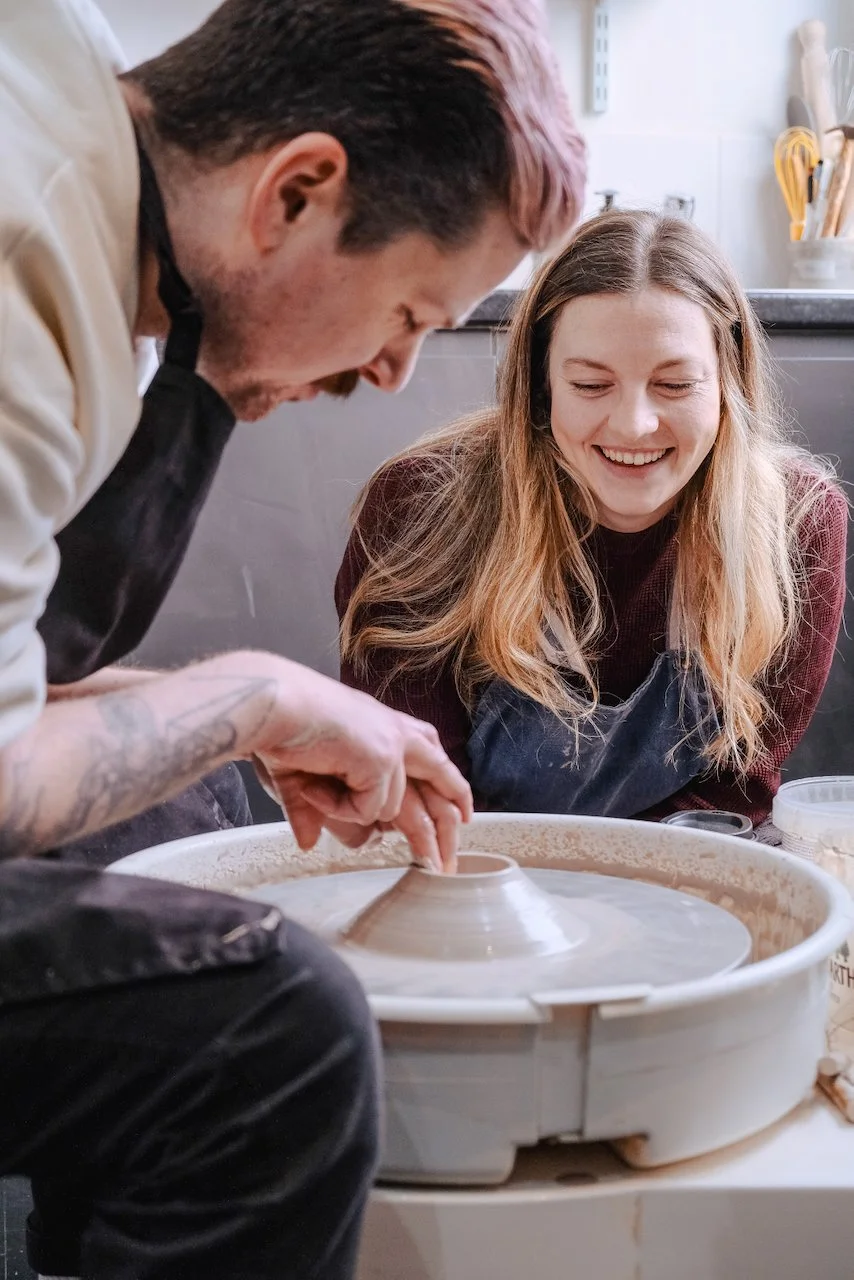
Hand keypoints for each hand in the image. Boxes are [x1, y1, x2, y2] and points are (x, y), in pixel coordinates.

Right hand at [253, 662, 470, 868]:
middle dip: (455, 807)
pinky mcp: (383, 759)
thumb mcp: (300, 772)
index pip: (428, 749)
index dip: (445, 779)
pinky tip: (314, 788)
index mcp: (382, 723)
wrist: (272, 702)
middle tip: (456, 842)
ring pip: (393, 807)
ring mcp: (393, 745)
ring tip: (311, 791)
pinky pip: (368, 810)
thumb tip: (309, 843)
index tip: (460, 810)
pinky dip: (337, 808)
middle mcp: (395, 731)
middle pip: (442, 774)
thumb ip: (310, 807)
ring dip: (348, 810)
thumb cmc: (279, 727)